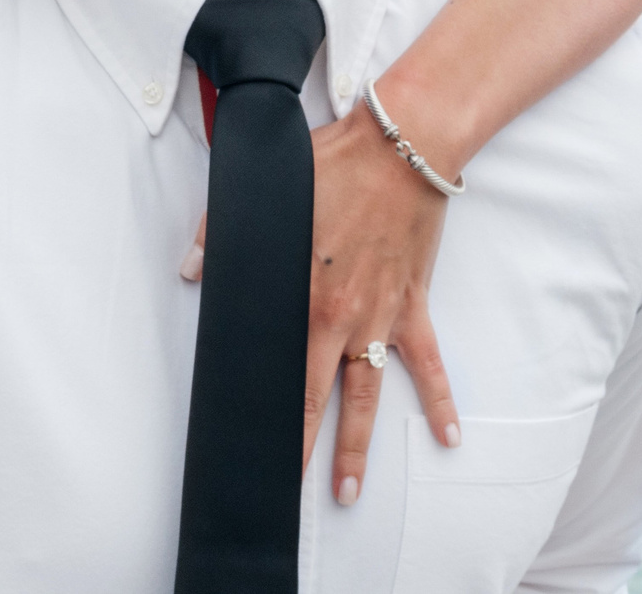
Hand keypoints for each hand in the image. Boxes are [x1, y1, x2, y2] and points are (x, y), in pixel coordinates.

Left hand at [179, 101, 461, 504]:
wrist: (405, 144)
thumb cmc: (336, 161)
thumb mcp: (267, 189)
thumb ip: (221, 232)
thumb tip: (192, 271)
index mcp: (302, 292)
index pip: (273, 365)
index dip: (259, 409)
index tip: (244, 444)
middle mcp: (341, 316)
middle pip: (315, 398)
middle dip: (301, 450)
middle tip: (287, 496)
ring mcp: (380, 315)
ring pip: (367, 395)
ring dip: (358, 445)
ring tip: (348, 491)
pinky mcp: (413, 304)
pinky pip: (428, 363)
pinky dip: (440, 400)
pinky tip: (449, 436)